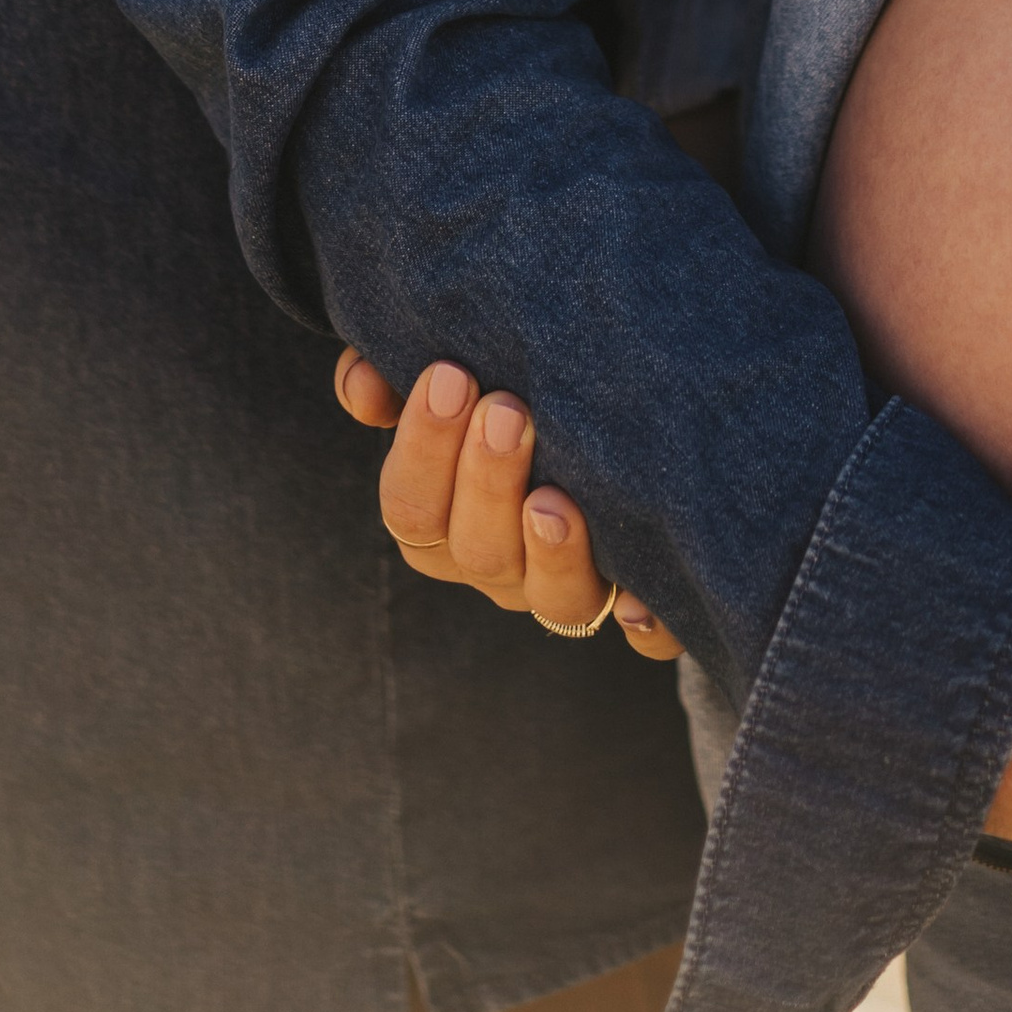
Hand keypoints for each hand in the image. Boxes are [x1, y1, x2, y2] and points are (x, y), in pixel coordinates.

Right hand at [332, 349, 679, 658]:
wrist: (600, 415)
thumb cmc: (502, 389)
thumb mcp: (445, 378)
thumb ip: (390, 374)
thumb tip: (363, 382)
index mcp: (441, 521)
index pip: (411, 509)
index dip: (424, 449)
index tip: (448, 375)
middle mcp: (498, 565)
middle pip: (477, 552)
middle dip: (487, 482)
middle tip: (506, 411)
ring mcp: (563, 588)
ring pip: (552, 599)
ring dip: (551, 553)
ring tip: (554, 498)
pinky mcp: (636, 598)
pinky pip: (648, 637)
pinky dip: (647, 626)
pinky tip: (642, 597)